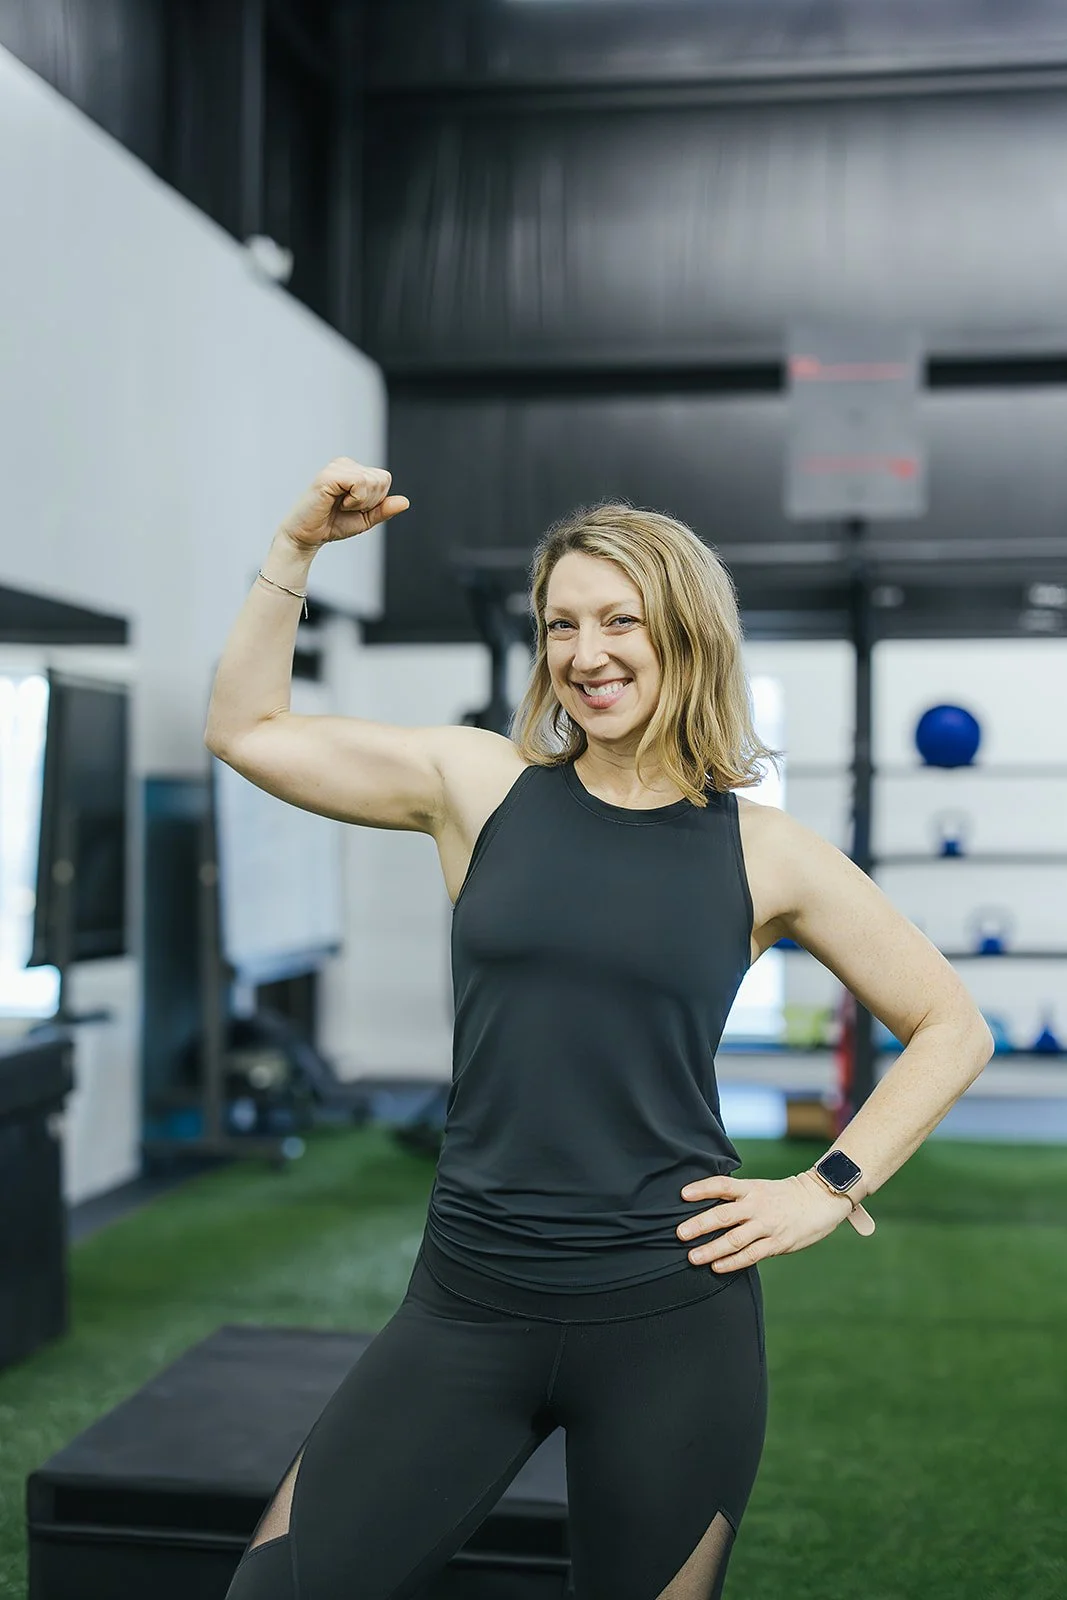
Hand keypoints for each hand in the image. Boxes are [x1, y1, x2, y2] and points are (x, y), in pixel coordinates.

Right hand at [277, 457, 409, 550]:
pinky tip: (338, 503)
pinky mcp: (329, 475)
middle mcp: (345, 464)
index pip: (384, 479)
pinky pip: (360, 483)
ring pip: (372, 481)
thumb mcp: (365, 519)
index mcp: (354, 470)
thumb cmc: (332, 525)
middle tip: (346, 508)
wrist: (307, 536)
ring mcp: (336, 467)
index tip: (354, 508)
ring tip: (340, 506)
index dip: (376, 500)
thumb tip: (405, 502)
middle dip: (370, 501)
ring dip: (361, 502)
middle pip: (382, 479)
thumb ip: (383, 509)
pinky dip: (355, 500)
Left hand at [676, 1172, 854, 1272]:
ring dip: (711, 1249)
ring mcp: (767, 1225)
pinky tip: (717, 1267)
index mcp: (751, 1188)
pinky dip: (732, 1262)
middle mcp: (757, 1206)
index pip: (722, 1185)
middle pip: (723, 1214)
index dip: (702, 1189)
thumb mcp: (760, 1188)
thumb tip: (708, 1207)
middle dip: (700, 1225)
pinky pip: (751, 1255)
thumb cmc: (784, 1196)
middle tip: (679, 1233)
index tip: (682, 1194)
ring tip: (692, 1257)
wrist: (820, 1200)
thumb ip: (738, 1197)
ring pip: (734, 1239)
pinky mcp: (777, 1243)